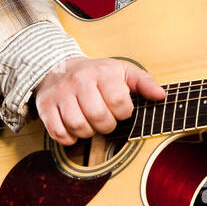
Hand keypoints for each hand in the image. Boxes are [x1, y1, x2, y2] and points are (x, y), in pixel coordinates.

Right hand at [35, 56, 165, 144]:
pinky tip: (75, 130)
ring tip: (91, 123)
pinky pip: (59, 133)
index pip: (119, 102)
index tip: (120, 109)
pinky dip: (70, 138)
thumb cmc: (96, 74)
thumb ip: (144, 82)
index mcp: (101, 72)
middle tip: (106, 119)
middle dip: (107, 125)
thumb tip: (161, 95)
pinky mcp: (45, 107)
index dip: (124, 112)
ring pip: (79, 126)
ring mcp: (60, 94)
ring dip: (89, 132)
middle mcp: (79, 81)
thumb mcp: (122, 71)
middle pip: (99, 117)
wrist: (58, 67)